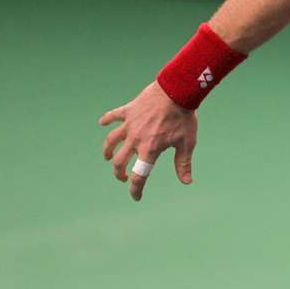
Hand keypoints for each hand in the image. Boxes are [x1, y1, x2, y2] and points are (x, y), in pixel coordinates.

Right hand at [99, 81, 197, 200]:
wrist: (177, 91)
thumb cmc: (184, 118)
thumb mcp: (187, 142)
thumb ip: (183, 163)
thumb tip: (187, 182)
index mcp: (150, 149)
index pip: (139, 176)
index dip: (136, 189)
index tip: (136, 197)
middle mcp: (136, 139)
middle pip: (119, 161)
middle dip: (119, 173)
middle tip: (123, 176)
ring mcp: (130, 124)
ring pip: (111, 141)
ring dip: (108, 151)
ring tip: (108, 157)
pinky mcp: (128, 111)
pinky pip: (112, 116)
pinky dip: (106, 120)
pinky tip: (102, 123)